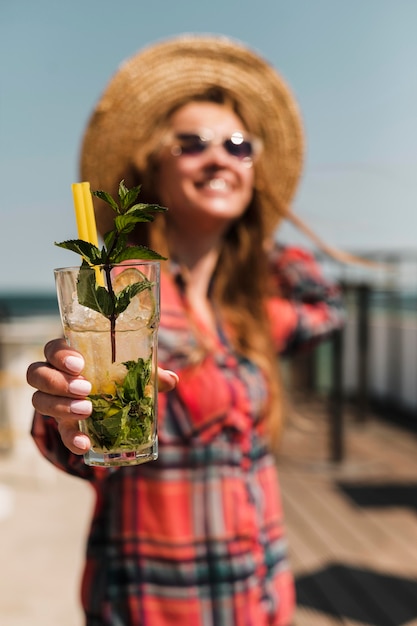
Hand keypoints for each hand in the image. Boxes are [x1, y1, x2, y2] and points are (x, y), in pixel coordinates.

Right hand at [27, 337, 177, 454]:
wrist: (117, 404)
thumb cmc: (120, 377)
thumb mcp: (134, 372)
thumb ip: (150, 373)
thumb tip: (171, 380)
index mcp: (70, 356)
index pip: (52, 348)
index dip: (60, 355)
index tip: (80, 364)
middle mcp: (56, 377)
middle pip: (36, 374)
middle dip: (58, 382)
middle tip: (86, 389)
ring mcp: (55, 401)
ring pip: (39, 401)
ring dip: (60, 406)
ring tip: (87, 410)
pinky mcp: (63, 425)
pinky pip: (59, 433)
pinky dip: (71, 439)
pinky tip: (85, 444)